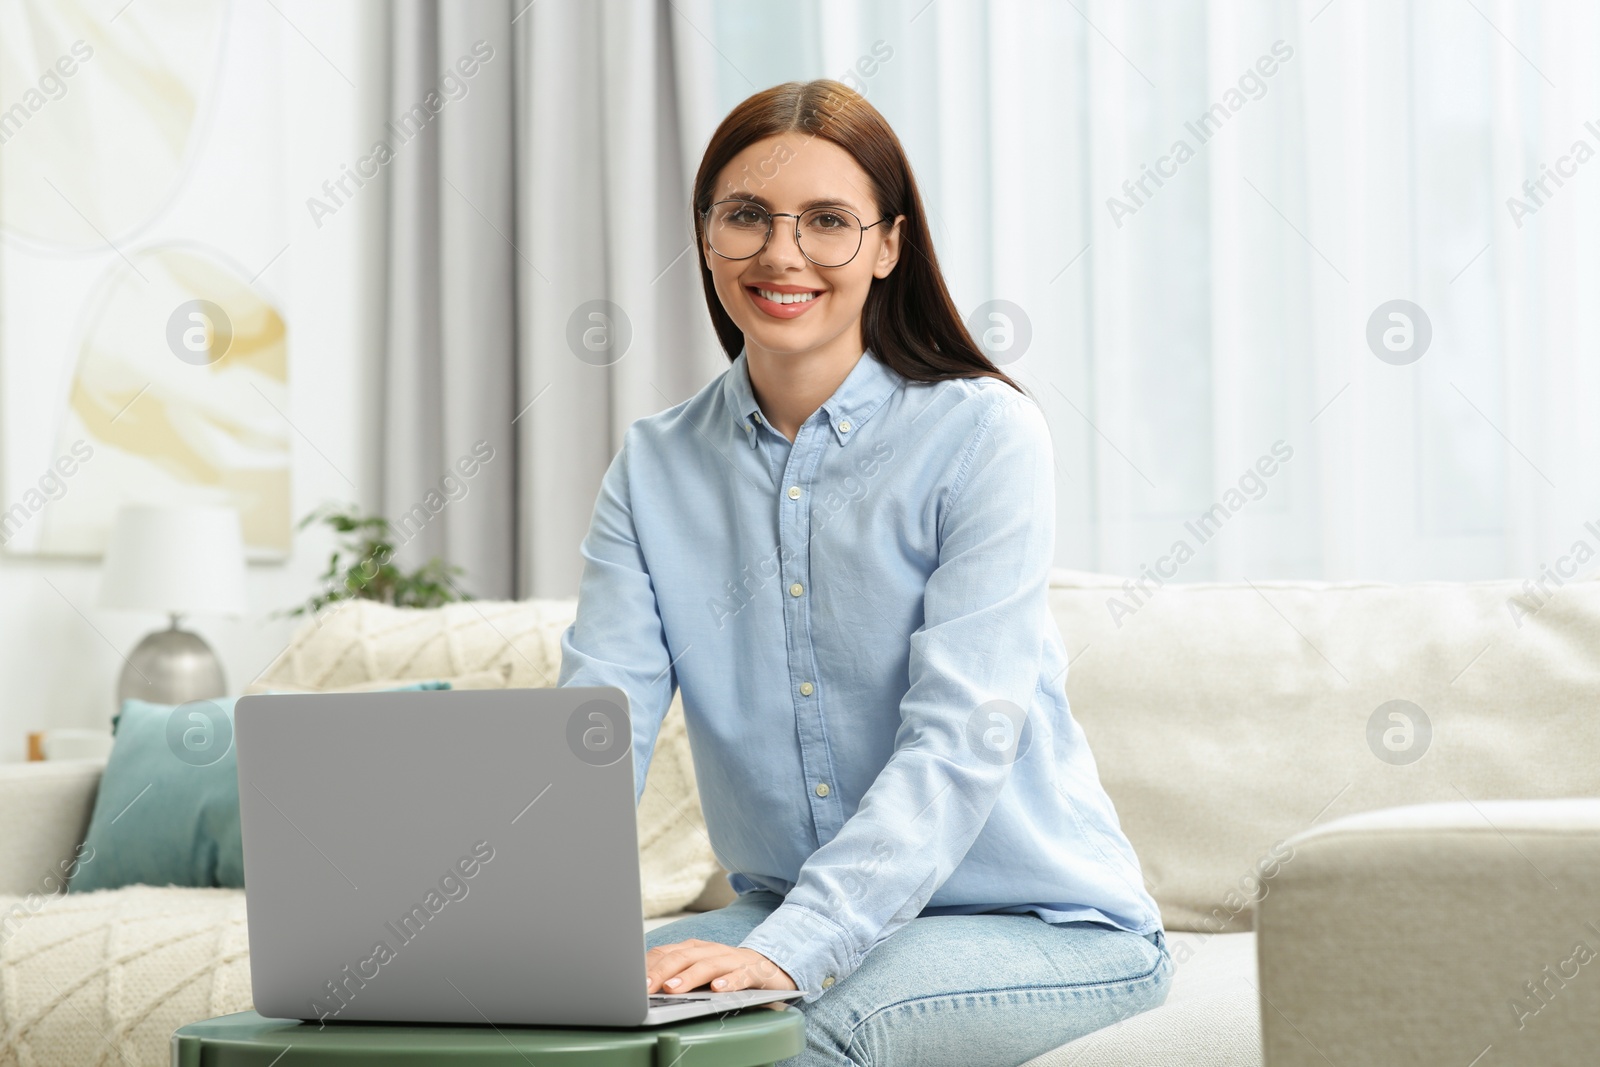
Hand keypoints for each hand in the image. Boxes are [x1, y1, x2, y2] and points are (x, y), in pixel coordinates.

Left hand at [647, 938, 797, 997]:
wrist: (771, 968)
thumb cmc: (728, 973)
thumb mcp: (699, 973)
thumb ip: (678, 976)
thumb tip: (646, 990)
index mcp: (695, 949)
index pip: (667, 953)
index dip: (648, 966)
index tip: (631, 982)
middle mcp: (712, 951)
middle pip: (683, 957)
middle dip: (661, 971)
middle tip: (645, 988)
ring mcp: (733, 960)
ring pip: (708, 965)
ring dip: (689, 976)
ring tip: (673, 988)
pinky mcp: (754, 972)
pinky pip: (742, 975)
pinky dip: (730, 981)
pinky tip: (718, 989)